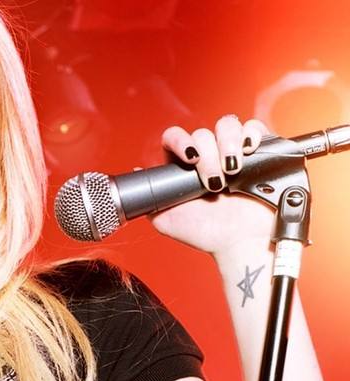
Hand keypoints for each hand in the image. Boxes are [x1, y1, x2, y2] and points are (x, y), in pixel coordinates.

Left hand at [145, 114, 275, 256]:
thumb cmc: (207, 234)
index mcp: (183, 168)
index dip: (180, 140)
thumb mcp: (168, 221)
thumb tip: (137, 173)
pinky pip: (254, 128)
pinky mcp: (258, 151)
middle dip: (208, 157)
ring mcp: (232, 152)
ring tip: (233, 171)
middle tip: (215, 183)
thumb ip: (150, 198)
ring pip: (227, 125)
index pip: (175, 137)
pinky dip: (251, 135)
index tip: (190, 158)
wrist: (242, 242)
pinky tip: (248, 152)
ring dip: (228, 144)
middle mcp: (207, 156)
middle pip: (202, 133)